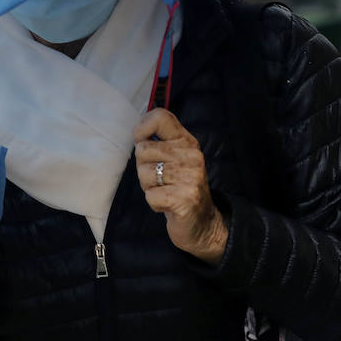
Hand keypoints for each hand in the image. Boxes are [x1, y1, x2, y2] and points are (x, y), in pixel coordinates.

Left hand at [134, 108, 227, 263]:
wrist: (202, 223)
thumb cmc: (180, 188)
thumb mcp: (175, 159)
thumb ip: (160, 143)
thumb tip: (137, 133)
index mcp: (187, 142)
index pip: (160, 117)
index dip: (142, 128)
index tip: (142, 141)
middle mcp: (191, 155)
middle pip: (143, 149)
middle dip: (144, 167)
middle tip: (161, 180)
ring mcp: (190, 177)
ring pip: (144, 173)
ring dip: (148, 186)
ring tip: (165, 191)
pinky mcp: (184, 198)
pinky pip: (150, 195)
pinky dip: (154, 203)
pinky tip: (167, 204)